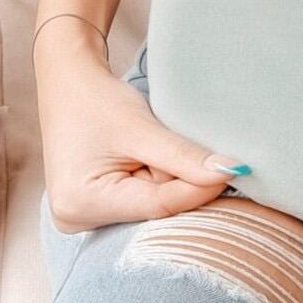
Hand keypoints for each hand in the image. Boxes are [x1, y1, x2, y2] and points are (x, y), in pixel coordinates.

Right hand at [36, 32, 249, 231]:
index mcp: (82, 202)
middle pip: (156, 211)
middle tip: (181, 151)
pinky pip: (142, 202)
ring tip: (151, 150)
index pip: (160, 206)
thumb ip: (185, 156)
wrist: (68, 83)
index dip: (201, 187)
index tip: (233, 169)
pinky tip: (147, 161)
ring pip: (152, 207)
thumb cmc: (97, 100)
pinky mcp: (93, 209)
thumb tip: (231, 173)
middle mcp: (77, 219)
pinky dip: (154, 182)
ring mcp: (84, 217)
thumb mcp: (142, 127)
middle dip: (178, 183)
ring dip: (165, 180)